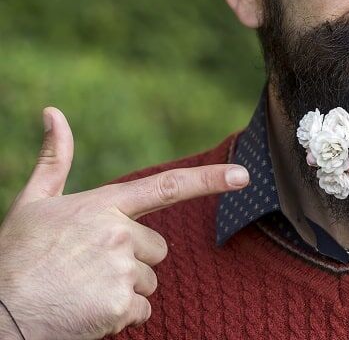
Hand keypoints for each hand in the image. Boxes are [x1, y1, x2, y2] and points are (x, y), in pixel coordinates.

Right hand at [0, 107, 249, 339]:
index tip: (244, 176)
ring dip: (124, 289)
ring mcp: (121, 271)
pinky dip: (120, 317)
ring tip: (83, 288)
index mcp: (103, 206)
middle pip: (157, 249)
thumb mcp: (33, 202)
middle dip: (133, 260)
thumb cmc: (16, 256)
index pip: (166, 187)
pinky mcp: (120, 306)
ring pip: (149, 281)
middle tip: (90, 268)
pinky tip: (87, 310)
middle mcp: (118, 234)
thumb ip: (54, 159)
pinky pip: (141, 312)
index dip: (209, 181)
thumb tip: (53, 112)